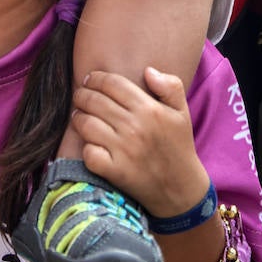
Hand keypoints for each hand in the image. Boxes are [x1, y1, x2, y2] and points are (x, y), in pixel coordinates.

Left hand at [70, 67, 209, 218]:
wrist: (181, 190)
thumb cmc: (179, 146)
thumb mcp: (182, 112)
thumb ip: (170, 85)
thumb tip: (148, 71)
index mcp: (149, 109)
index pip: (112, 83)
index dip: (96, 78)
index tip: (89, 79)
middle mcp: (135, 127)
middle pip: (95, 101)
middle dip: (82, 95)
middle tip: (80, 96)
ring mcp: (124, 150)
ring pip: (87, 125)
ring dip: (79, 118)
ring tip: (79, 116)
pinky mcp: (116, 172)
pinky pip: (89, 154)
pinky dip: (86, 148)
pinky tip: (89, 144)